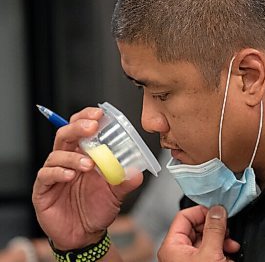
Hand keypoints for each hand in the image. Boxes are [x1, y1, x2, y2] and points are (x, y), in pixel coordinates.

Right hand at [32, 107, 142, 249]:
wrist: (85, 234)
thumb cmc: (97, 208)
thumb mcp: (117, 193)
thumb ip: (126, 181)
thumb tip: (137, 172)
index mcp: (84, 155)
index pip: (81, 129)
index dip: (87, 117)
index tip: (99, 113)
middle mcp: (68, 160)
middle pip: (66, 135)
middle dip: (78, 127)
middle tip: (91, 128)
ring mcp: (54, 174)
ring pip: (56, 154)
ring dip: (73, 156)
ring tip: (88, 165)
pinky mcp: (43, 190)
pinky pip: (46, 175)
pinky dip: (58, 172)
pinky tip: (70, 176)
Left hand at [158, 205, 239, 261]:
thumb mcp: (210, 252)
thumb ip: (214, 229)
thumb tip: (217, 210)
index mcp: (172, 246)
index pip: (184, 216)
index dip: (202, 212)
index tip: (217, 212)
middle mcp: (178, 252)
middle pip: (197, 227)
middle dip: (215, 227)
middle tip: (227, 228)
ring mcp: (189, 260)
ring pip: (206, 239)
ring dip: (222, 239)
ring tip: (231, 244)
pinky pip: (211, 251)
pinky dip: (222, 249)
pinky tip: (230, 252)